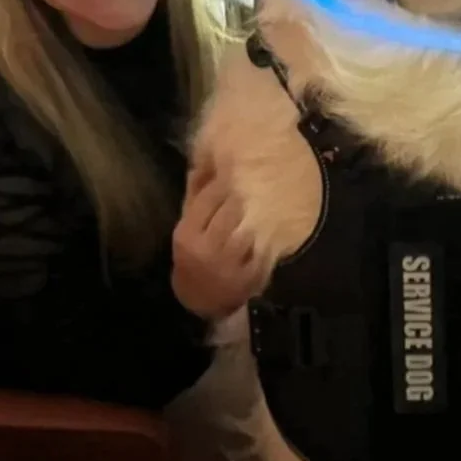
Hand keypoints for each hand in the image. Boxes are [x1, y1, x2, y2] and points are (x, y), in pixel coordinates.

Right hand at [172, 158, 269, 319]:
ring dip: (259, 211)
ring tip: (267, 195)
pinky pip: (261, 250)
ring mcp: (228, 263)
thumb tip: (203, 164)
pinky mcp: (247, 276)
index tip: (236, 168)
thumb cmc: (193, 255)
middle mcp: (206, 248)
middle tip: (257, 177)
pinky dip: (268, 235)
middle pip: (230, 210)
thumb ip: (195, 199)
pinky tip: (274, 223)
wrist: (199, 297)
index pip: (208, 198)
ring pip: (247, 228)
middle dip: (244, 193)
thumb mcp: (187, 229)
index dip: (224, 180)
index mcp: (187, 234)